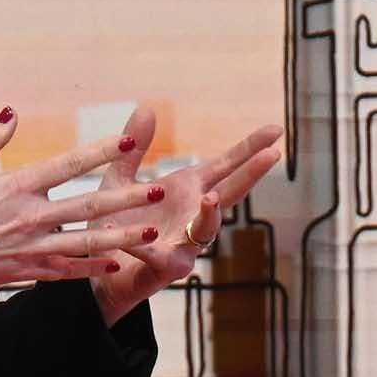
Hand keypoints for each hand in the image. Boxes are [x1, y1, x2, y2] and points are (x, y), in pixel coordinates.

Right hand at [0, 113, 168, 292]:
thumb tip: (13, 112)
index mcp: (14, 186)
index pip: (68, 164)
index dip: (100, 150)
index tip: (128, 140)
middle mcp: (30, 217)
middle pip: (87, 205)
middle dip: (126, 197)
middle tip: (157, 190)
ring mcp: (31, 248)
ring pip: (85, 243)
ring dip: (120, 237)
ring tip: (150, 231)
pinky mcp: (26, 273)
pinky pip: (67, 271)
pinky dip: (92, 268)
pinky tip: (117, 263)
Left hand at [88, 109, 284, 326]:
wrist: (100, 267)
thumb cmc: (114, 224)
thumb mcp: (120, 178)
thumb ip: (135, 148)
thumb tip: (147, 107)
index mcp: (188, 191)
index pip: (226, 166)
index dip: (250, 148)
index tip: (276, 130)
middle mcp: (193, 215)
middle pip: (230, 193)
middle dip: (251, 174)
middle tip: (274, 154)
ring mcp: (184, 244)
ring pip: (206, 230)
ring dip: (210, 215)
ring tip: (211, 199)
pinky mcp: (164, 269)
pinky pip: (161, 256)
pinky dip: (149, 245)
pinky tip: (145, 234)